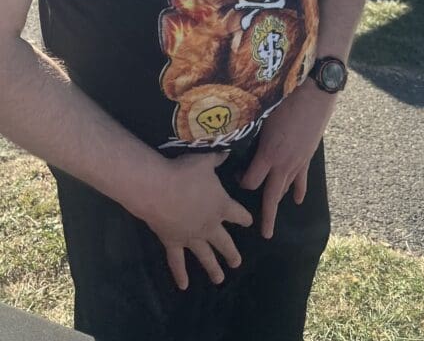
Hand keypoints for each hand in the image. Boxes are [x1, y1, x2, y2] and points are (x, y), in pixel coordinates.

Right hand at [139, 152, 251, 289]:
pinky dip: (180, 274)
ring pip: (205, 256)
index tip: (249, 223)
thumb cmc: (185, 172)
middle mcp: (209, 225)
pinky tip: (183, 286)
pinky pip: (177, 262)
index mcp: (221, 206)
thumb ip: (218, 158)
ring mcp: (191, 237)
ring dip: (212, 269)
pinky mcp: (173, 242)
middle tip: (237, 263)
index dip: (245, 218)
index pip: (238, 214)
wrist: (159, 188)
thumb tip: (228, 151)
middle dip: (231, 253)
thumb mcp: (206, 160)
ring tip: (220, 279)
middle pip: (224, 242)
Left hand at [240, 80, 335, 238]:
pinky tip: (296, 200)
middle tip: (265, 234)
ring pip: (286, 188)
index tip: (234, 178)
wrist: (314, 95)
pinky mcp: (307, 157)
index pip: (251, 181)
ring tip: (272, 213)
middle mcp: (282, 163)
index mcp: (268, 154)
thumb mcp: (262, 116)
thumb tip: (234, 134)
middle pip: (272, 196)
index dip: (241, 183)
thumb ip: (250, 131)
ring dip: (278, 200)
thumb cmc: (285, 101)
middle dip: (267, 217)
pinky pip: (302, 179)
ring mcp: (297, 162)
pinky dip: (298, 190)